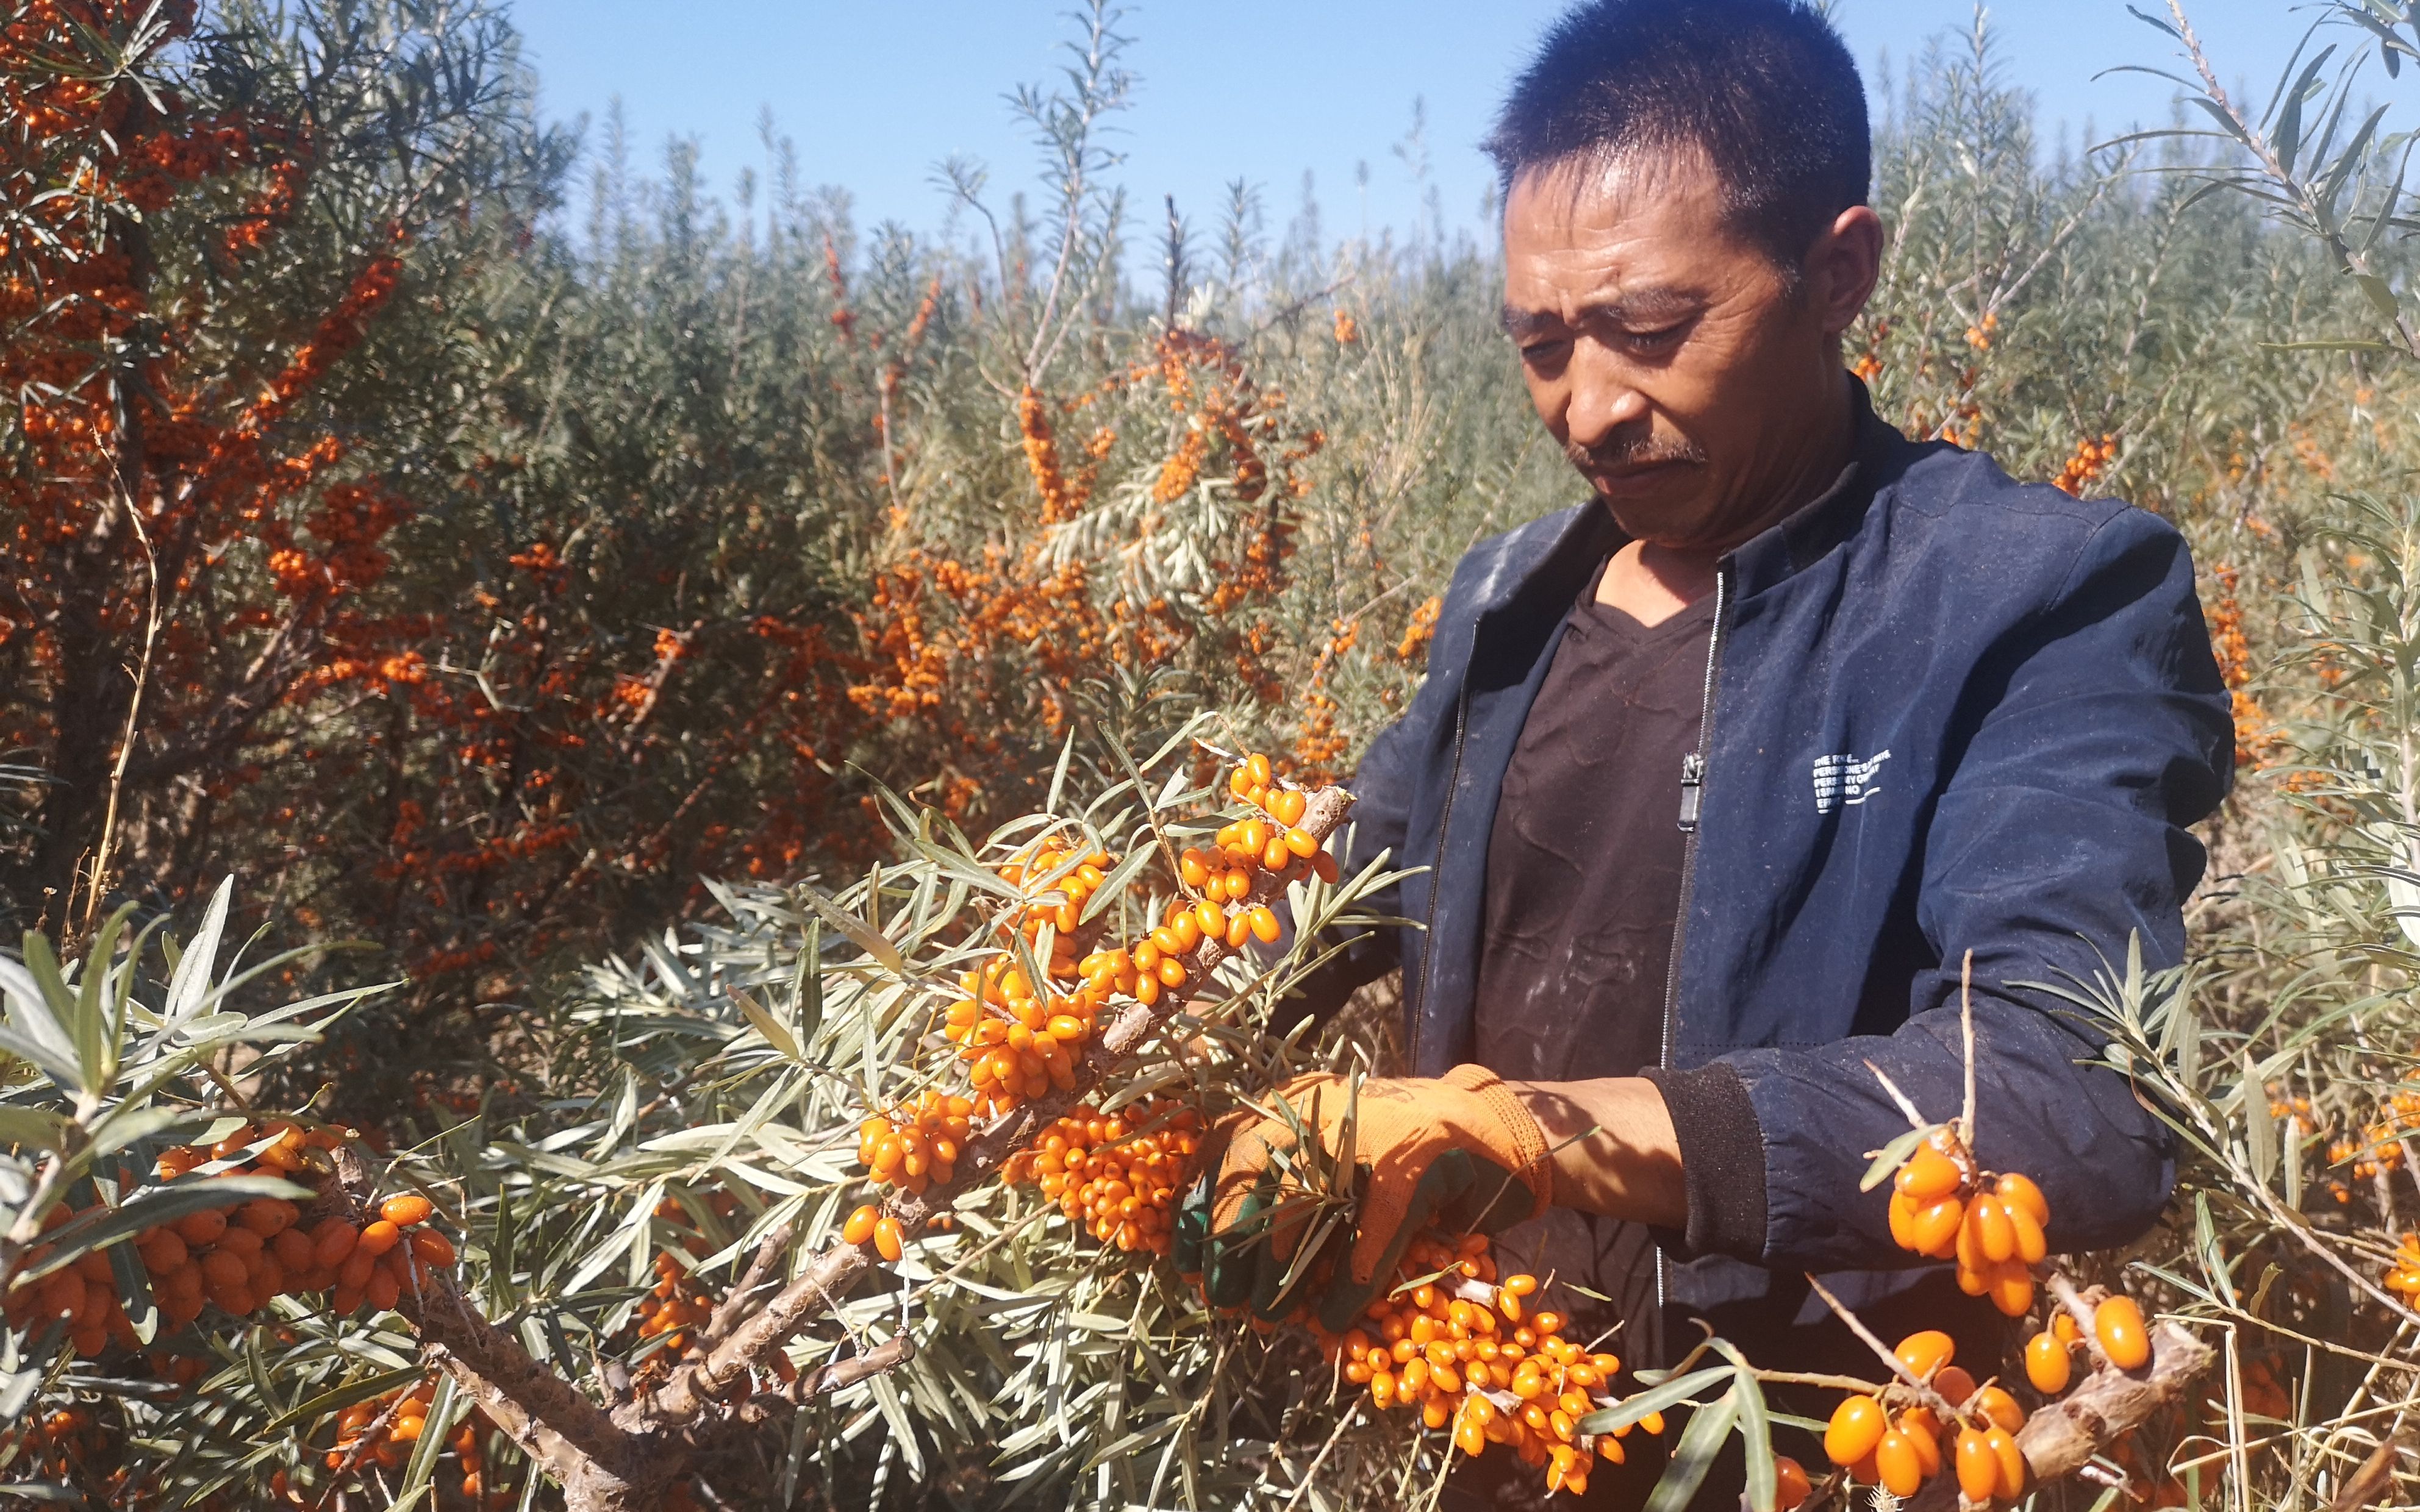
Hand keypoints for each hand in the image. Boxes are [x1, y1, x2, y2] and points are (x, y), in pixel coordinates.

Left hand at [1178, 1065, 1551, 1328]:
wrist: (1497, 1127)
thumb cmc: (1404, 1151)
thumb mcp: (1333, 1151)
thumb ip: (1281, 1181)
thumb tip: (1212, 1250)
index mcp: (1297, 1099)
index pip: (1224, 1142)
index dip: (1198, 1202)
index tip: (1181, 1257)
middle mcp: (1328, 1103)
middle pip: (1251, 1166)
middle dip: (1227, 1237)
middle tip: (1219, 1297)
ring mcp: (1374, 1125)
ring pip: (1302, 1197)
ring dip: (1279, 1266)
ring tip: (1269, 1314)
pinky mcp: (1419, 1160)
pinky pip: (1370, 1232)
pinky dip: (1350, 1281)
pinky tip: (1337, 1316)